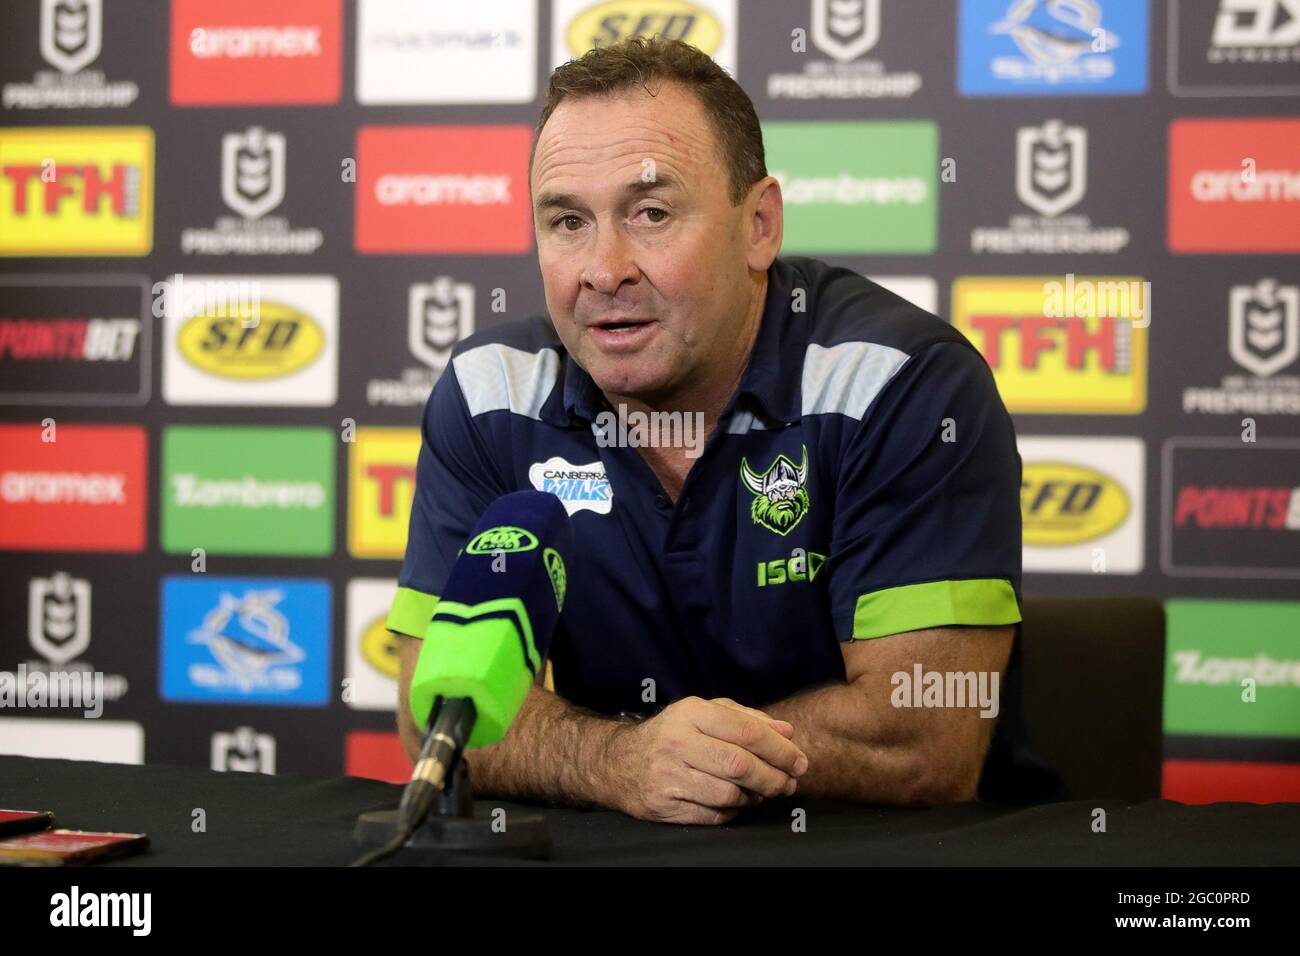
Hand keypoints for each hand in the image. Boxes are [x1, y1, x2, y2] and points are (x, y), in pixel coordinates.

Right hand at [605, 696, 807, 824]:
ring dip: (756, 797)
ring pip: (729, 793)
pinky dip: (734, 811)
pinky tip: (739, 802)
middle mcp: (677, 742)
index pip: (746, 731)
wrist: (617, 763)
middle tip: (790, 782)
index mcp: (690, 713)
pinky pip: (713, 814)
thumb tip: (787, 731)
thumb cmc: (671, 735)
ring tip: (764, 792)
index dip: (779, 749)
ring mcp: (668, 776)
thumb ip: (746, 719)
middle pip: (740, 765)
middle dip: (774, 777)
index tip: (799, 760)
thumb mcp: (703, 714)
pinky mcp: (664, 805)